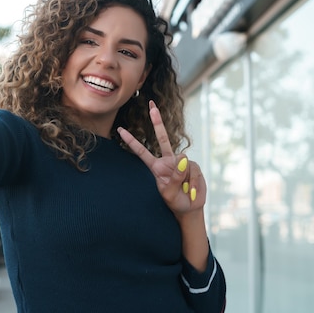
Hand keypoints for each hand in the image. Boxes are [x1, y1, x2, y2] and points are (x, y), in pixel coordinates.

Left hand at [117, 100, 205, 217]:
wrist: (189, 207)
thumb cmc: (175, 201)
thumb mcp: (169, 193)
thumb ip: (174, 177)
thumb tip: (182, 158)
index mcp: (156, 167)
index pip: (141, 152)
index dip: (131, 141)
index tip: (120, 129)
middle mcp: (168, 161)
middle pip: (162, 138)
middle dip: (157, 121)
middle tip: (151, 105)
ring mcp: (181, 163)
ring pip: (183, 163)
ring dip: (185, 180)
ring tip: (185, 191)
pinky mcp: (193, 166)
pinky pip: (193, 171)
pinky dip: (193, 182)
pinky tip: (191, 190)